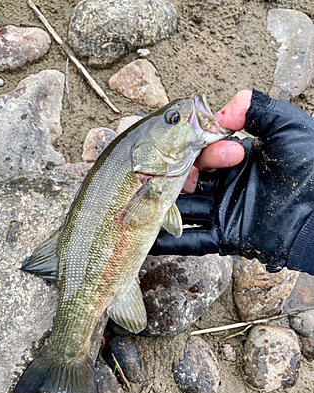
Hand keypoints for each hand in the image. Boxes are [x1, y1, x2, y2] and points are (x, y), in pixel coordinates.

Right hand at [151, 89, 313, 274]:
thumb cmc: (313, 168)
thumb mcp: (288, 126)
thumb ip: (256, 108)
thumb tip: (221, 112)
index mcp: (238, 160)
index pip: (203, 151)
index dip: (204, 148)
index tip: (228, 150)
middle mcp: (226, 185)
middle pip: (186, 178)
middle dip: (180, 174)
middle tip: (189, 174)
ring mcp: (223, 212)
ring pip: (183, 208)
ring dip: (162, 205)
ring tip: (138, 201)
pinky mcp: (225, 237)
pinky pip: (192, 241)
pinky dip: (169, 243)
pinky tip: (147, 238)